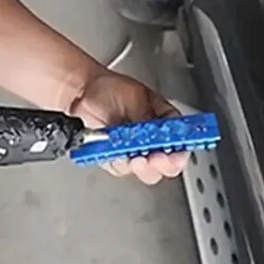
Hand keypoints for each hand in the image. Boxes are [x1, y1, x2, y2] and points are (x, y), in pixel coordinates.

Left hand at [71, 70, 188, 184]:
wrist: (82, 93)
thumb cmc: (110, 90)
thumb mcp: (135, 97)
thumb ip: (148, 117)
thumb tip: (157, 132)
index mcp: (167, 125)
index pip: (182, 144)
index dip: (180, 152)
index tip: (173, 154)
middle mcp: (155, 143)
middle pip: (169, 166)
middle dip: (162, 164)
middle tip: (155, 158)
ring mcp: (138, 154)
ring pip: (149, 173)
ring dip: (143, 168)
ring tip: (136, 158)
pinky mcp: (120, 161)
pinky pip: (124, 170)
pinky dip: (121, 164)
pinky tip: (118, 155)